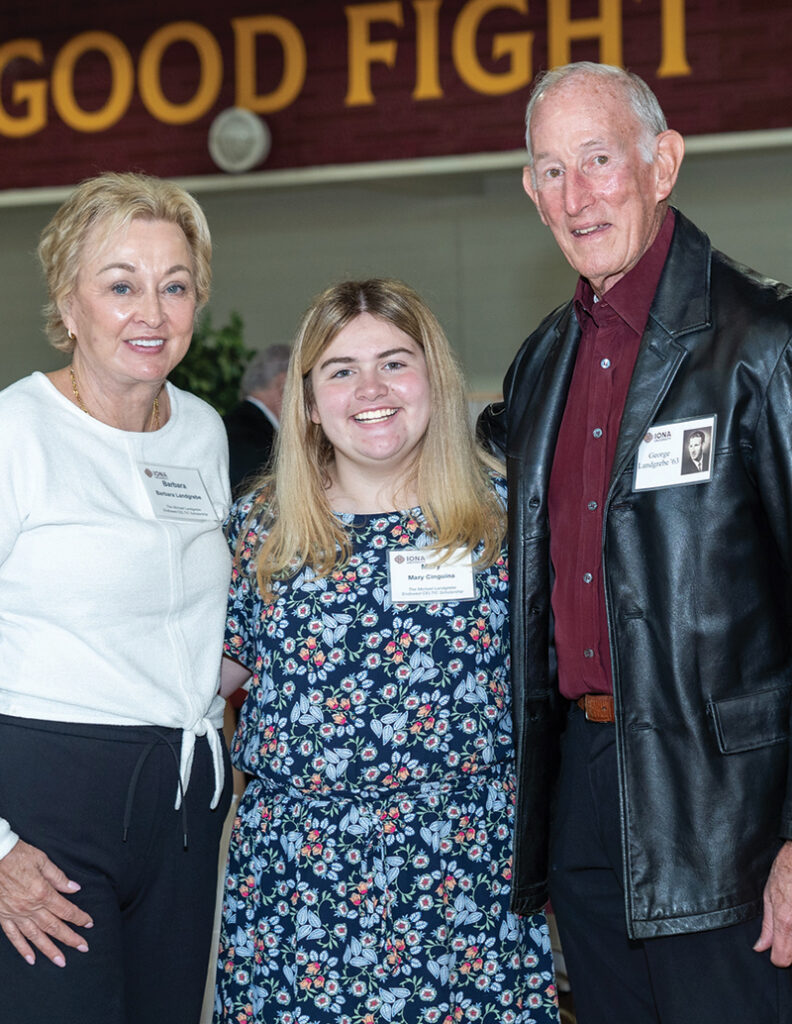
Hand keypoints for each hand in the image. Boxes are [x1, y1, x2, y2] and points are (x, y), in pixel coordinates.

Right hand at [0, 840, 92, 966]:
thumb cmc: (17, 855)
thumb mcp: (42, 860)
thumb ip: (58, 877)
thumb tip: (74, 888)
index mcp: (42, 892)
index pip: (65, 909)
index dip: (79, 917)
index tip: (89, 923)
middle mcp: (29, 907)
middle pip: (54, 926)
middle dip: (70, 938)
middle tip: (83, 947)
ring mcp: (15, 914)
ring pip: (35, 936)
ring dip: (49, 950)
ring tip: (61, 961)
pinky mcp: (3, 916)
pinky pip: (14, 936)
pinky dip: (23, 948)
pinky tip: (31, 958)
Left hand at [755, 839, 791, 965]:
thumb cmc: (785, 873)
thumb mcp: (769, 896)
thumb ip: (767, 926)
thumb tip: (760, 947)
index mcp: (786, 921)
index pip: (783, 959)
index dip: (777, 958)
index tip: (776, 953)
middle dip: (790, 950)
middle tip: (786, 929)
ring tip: (790, 916)